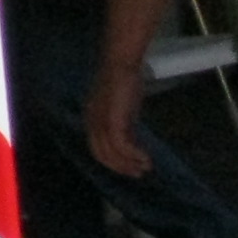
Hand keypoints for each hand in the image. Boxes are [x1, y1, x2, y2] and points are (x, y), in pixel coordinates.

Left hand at [88, 63, 153, 179]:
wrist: (121, 64)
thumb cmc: (124, 83)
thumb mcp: (123, 109)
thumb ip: (124, 126)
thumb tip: (131, 145)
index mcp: (91, 119)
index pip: (97, 148)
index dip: (113, 162)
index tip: (129, 169)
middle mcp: (92, 121)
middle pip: (101, 154)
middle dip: (120, 167)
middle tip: (138, 173)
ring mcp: (100, 120)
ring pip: (111, 152)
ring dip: (128, 164)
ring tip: (145, 167)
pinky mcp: (112, 119)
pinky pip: (121, 145)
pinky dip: (133, 155)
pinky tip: (146, 158)